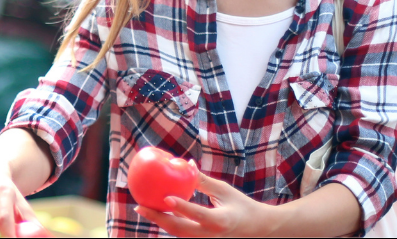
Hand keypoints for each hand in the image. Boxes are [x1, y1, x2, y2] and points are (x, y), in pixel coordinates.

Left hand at [134, 171, 276, 236]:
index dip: (181, 207)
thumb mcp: (224, 190)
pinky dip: (168, 223)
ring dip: (159, 221)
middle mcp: (210, 235)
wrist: (256, 229)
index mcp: (220, 221)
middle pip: (179, 229)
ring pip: (177, 233)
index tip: (165, 197)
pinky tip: (156, 211)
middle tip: (140, 207)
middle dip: (157, 219)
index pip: (197, 214)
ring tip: (143, 209)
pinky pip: (181, 233)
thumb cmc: (241, 205)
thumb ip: (203, 180)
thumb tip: (185, 164)